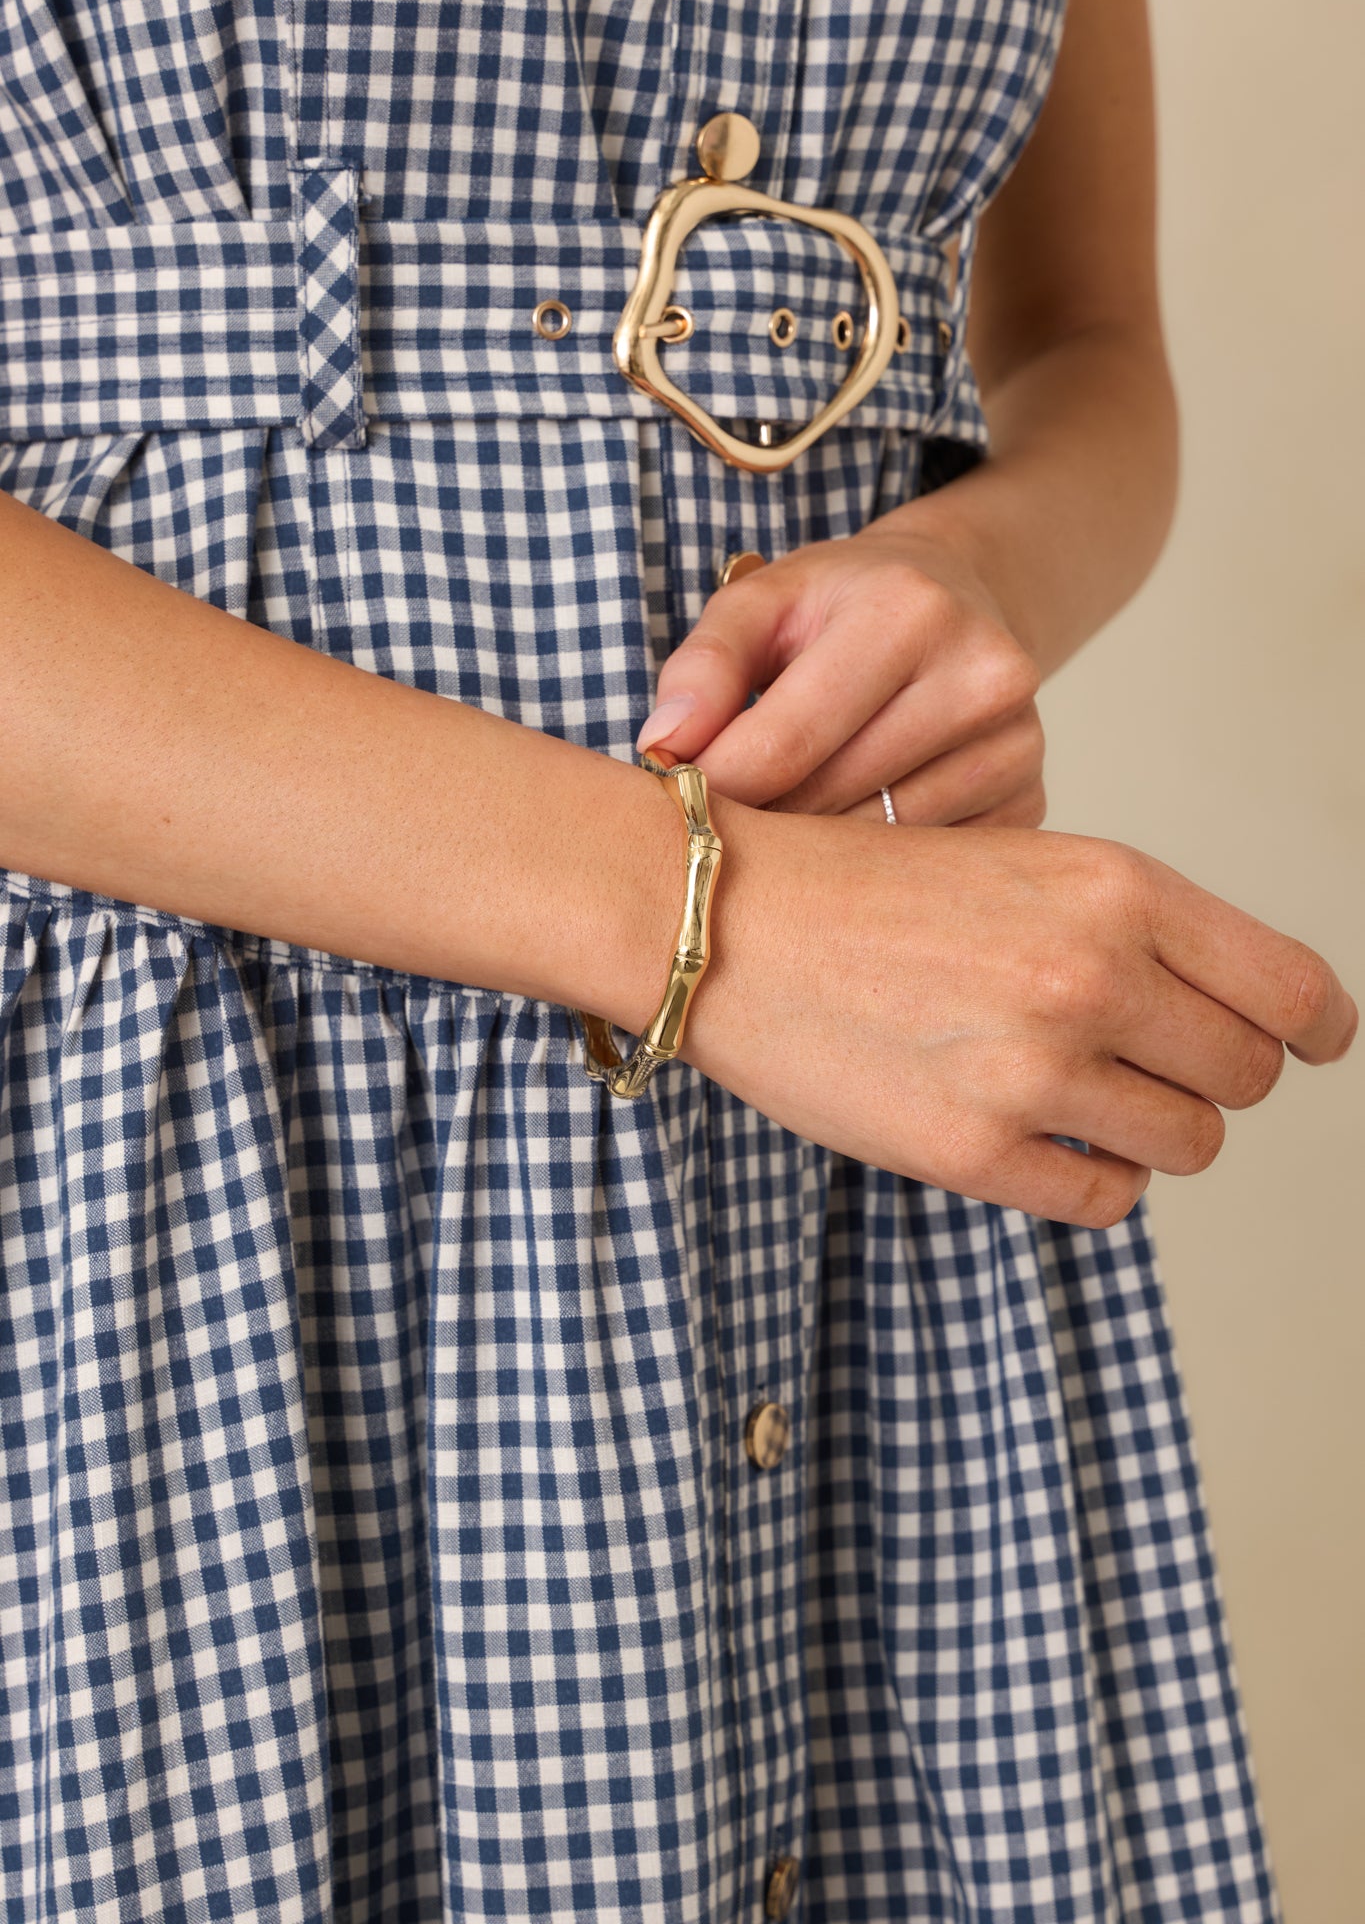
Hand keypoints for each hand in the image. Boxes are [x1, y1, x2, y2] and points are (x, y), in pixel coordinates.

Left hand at [634, 515, 1046, 826]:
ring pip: (879, 847)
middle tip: (715, 824)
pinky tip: (841, 846)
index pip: (788, 740)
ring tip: (776, 832)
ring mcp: (1018, 746)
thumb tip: (666, 743)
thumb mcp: (763, 602)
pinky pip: (925, 867)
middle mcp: (984, 677)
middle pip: (832, 799)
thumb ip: (704, 664)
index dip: (718, 785)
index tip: (678, 800)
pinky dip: (870, 868)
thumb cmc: (841, 605)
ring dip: (812, 855)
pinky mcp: (1030, 801)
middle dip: (761, 820)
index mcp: (910, 613)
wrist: (956, 597)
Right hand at [677, 799, 1358, 1225]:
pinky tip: (1035, 1132)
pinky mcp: (975, 1153)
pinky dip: (1091, 1175)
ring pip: (1190, 1144)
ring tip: (1077, 1092)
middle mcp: (1093, 976)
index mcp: (1117, 888)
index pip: (1291, 991)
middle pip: (1247, 1076)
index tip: (1311, 1044)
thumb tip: (1243, 1019)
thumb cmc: (867, 889)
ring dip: (1151, 1129)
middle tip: (1144, 1061)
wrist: (724, 921)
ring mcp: (1036, 1071)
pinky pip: (1109, 1200)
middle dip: (1211, 1075)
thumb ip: (1134, 928)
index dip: (1317, 1027)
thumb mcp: (1023, 862)